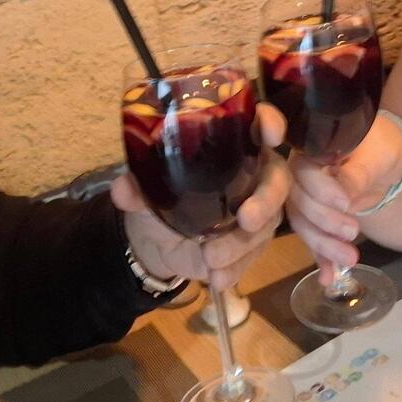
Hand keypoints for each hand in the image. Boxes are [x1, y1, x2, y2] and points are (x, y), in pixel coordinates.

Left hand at [113, 103, 288, 290]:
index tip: (270, 132)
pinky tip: (216, 278)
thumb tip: (124, 189)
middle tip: (246, 218)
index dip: (269, 123)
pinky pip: (252, 257)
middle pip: (277, 180)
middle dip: (266, 200)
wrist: (155, 238)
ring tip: (210, 257)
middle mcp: (251, 175)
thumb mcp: (143, 188)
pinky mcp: (250, 245)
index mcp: (230, 147)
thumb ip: (135, 186)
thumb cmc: (158, 195)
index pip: (258, 124)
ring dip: (240, 244)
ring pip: (265, 225)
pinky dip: (235, 268)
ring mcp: (255, 212)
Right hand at [286, 114, 401, 284]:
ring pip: (302, 225)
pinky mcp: (314, 220)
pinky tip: (329, 278)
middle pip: (298, 202)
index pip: (302, 171)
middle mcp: (298, 175)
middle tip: (353, 232)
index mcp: (310, 150)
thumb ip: (357, 173)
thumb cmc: (378, 147)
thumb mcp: (375, 156)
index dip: (319, 190)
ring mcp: (304, 199)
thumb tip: (343, 194)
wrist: (381, 160)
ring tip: (351, 260)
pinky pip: (313, 240)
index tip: (346, 203)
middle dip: (324, 222)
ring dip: (323, 246)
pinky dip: (321, 259)